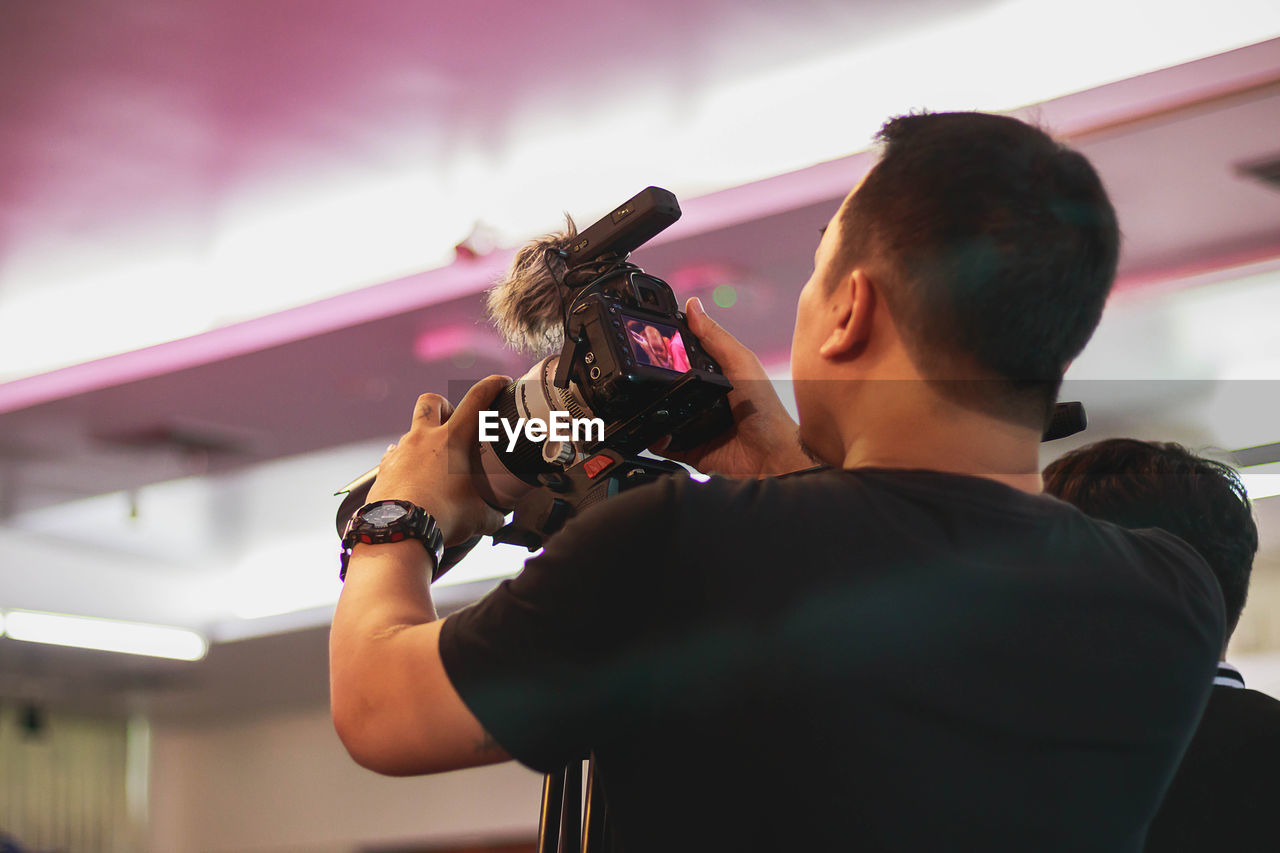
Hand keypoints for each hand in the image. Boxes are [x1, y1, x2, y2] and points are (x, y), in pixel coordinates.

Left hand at [367, 375, 509, 546]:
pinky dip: (406, 464)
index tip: (500, 382)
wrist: (398, 533)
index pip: (476, 400)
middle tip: (454, 425)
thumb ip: (494, 513)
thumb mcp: (479, 517)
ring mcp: (400, 453)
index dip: (491, 386)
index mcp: (453, 440)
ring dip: (424, 442)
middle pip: (431, 401)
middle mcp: (423, 439)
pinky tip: (414, 482)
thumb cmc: (442, 518)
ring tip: (435, 465)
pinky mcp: (384, 470)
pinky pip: (395, 458)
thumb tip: (500, 518)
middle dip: (444, 406)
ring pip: (411, 432)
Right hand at [656, 297, 814, 477]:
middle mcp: (705, 399)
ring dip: (652, 410)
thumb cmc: (765, 410)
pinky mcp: (691, 448)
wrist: (770, 456)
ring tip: (644, 401)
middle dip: (654, 381)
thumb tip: (693, 306)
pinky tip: (656, 431)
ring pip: (663, 414)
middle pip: (670, 386)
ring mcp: (696, 425)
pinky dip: (656, 439)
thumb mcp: (740, 363)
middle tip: (639, 372)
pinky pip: (664, 443)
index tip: (650, 339)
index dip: (669, 349)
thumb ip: (716, 337)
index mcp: (717, 376)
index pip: (686, 357)